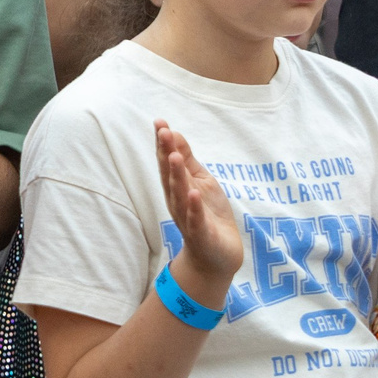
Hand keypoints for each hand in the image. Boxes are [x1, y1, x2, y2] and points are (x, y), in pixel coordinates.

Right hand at [154, 121, 243, 306]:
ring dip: (177, 177)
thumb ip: (187, 159)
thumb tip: (174, 133)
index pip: (167, 162)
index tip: (159, 123)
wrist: (217, 255)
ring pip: (180, 195)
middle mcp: (177, 201)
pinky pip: (196, 220)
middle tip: (163, 132)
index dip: (163, 144)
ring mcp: (188, 218)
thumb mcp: (199, 181)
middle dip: (166, 154)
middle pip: (169, 176)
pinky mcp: (201, 234)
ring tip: (176, 157)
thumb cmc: (207, 214)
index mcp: (177, 187)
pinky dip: (194, 207)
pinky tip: (194, 194)